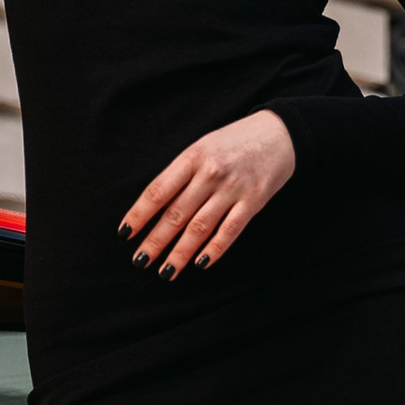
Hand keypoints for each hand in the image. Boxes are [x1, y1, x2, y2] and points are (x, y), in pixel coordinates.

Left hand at [122, 109, 295, 271]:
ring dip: (180, 252)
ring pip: (200, 227)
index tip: (124, 233)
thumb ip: (181, 174)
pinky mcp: (254, 201)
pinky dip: (214, 249)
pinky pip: (230, 230)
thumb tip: (155, 208)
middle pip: (176, 213)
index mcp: (192, 157)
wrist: (279, 133)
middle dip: (155, 240)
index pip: (158, 191)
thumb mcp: (202, 147)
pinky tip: (200, 263)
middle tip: (140, 260)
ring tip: (165, 271)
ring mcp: (233, 188)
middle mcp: (210, 173)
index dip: (139, 214)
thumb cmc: (234, 142)